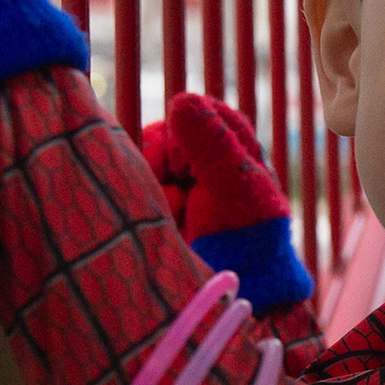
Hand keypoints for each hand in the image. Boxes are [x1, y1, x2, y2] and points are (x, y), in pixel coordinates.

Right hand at [143, 93, 288, 242]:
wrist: (234, 284)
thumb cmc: (244, 236)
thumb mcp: (231, 184)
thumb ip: (209, 143)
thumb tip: (180, 100)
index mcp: (235, 143)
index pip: (199, 110)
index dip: (186, 129)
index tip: (189, 162)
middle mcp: (208, 156)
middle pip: (167, 130)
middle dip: (165, 155)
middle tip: (180, 178)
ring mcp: (184, 179)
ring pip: (148, 155)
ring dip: (157, 180)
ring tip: (178, 208)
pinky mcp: (163, 200)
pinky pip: (139, 181)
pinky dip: (150, 199)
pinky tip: (171, 220)